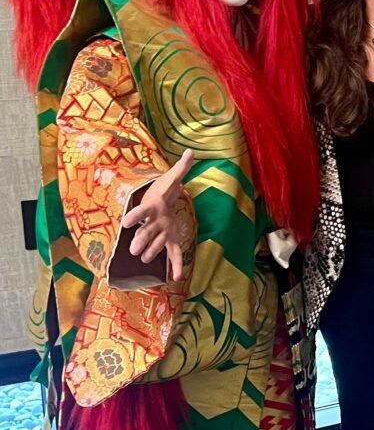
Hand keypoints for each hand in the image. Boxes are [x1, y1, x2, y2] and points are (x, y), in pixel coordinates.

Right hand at [120, 149, 194, 279]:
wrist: (159, 199)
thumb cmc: (164, 189)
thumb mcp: (173, 177)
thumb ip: (182, 167)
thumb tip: (191, 152)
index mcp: (153, 206)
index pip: (141, 210)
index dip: (134, 215)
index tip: (126, 221)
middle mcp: (154, 221)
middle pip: (145, 231)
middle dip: (140, 240)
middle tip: (133, 250)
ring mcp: (160, 232)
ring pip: (154, 243)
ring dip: (150, 251)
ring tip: (144, 259)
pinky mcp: (170, 239)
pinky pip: (173, 253)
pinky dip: (175, 265)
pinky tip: (177, 277)